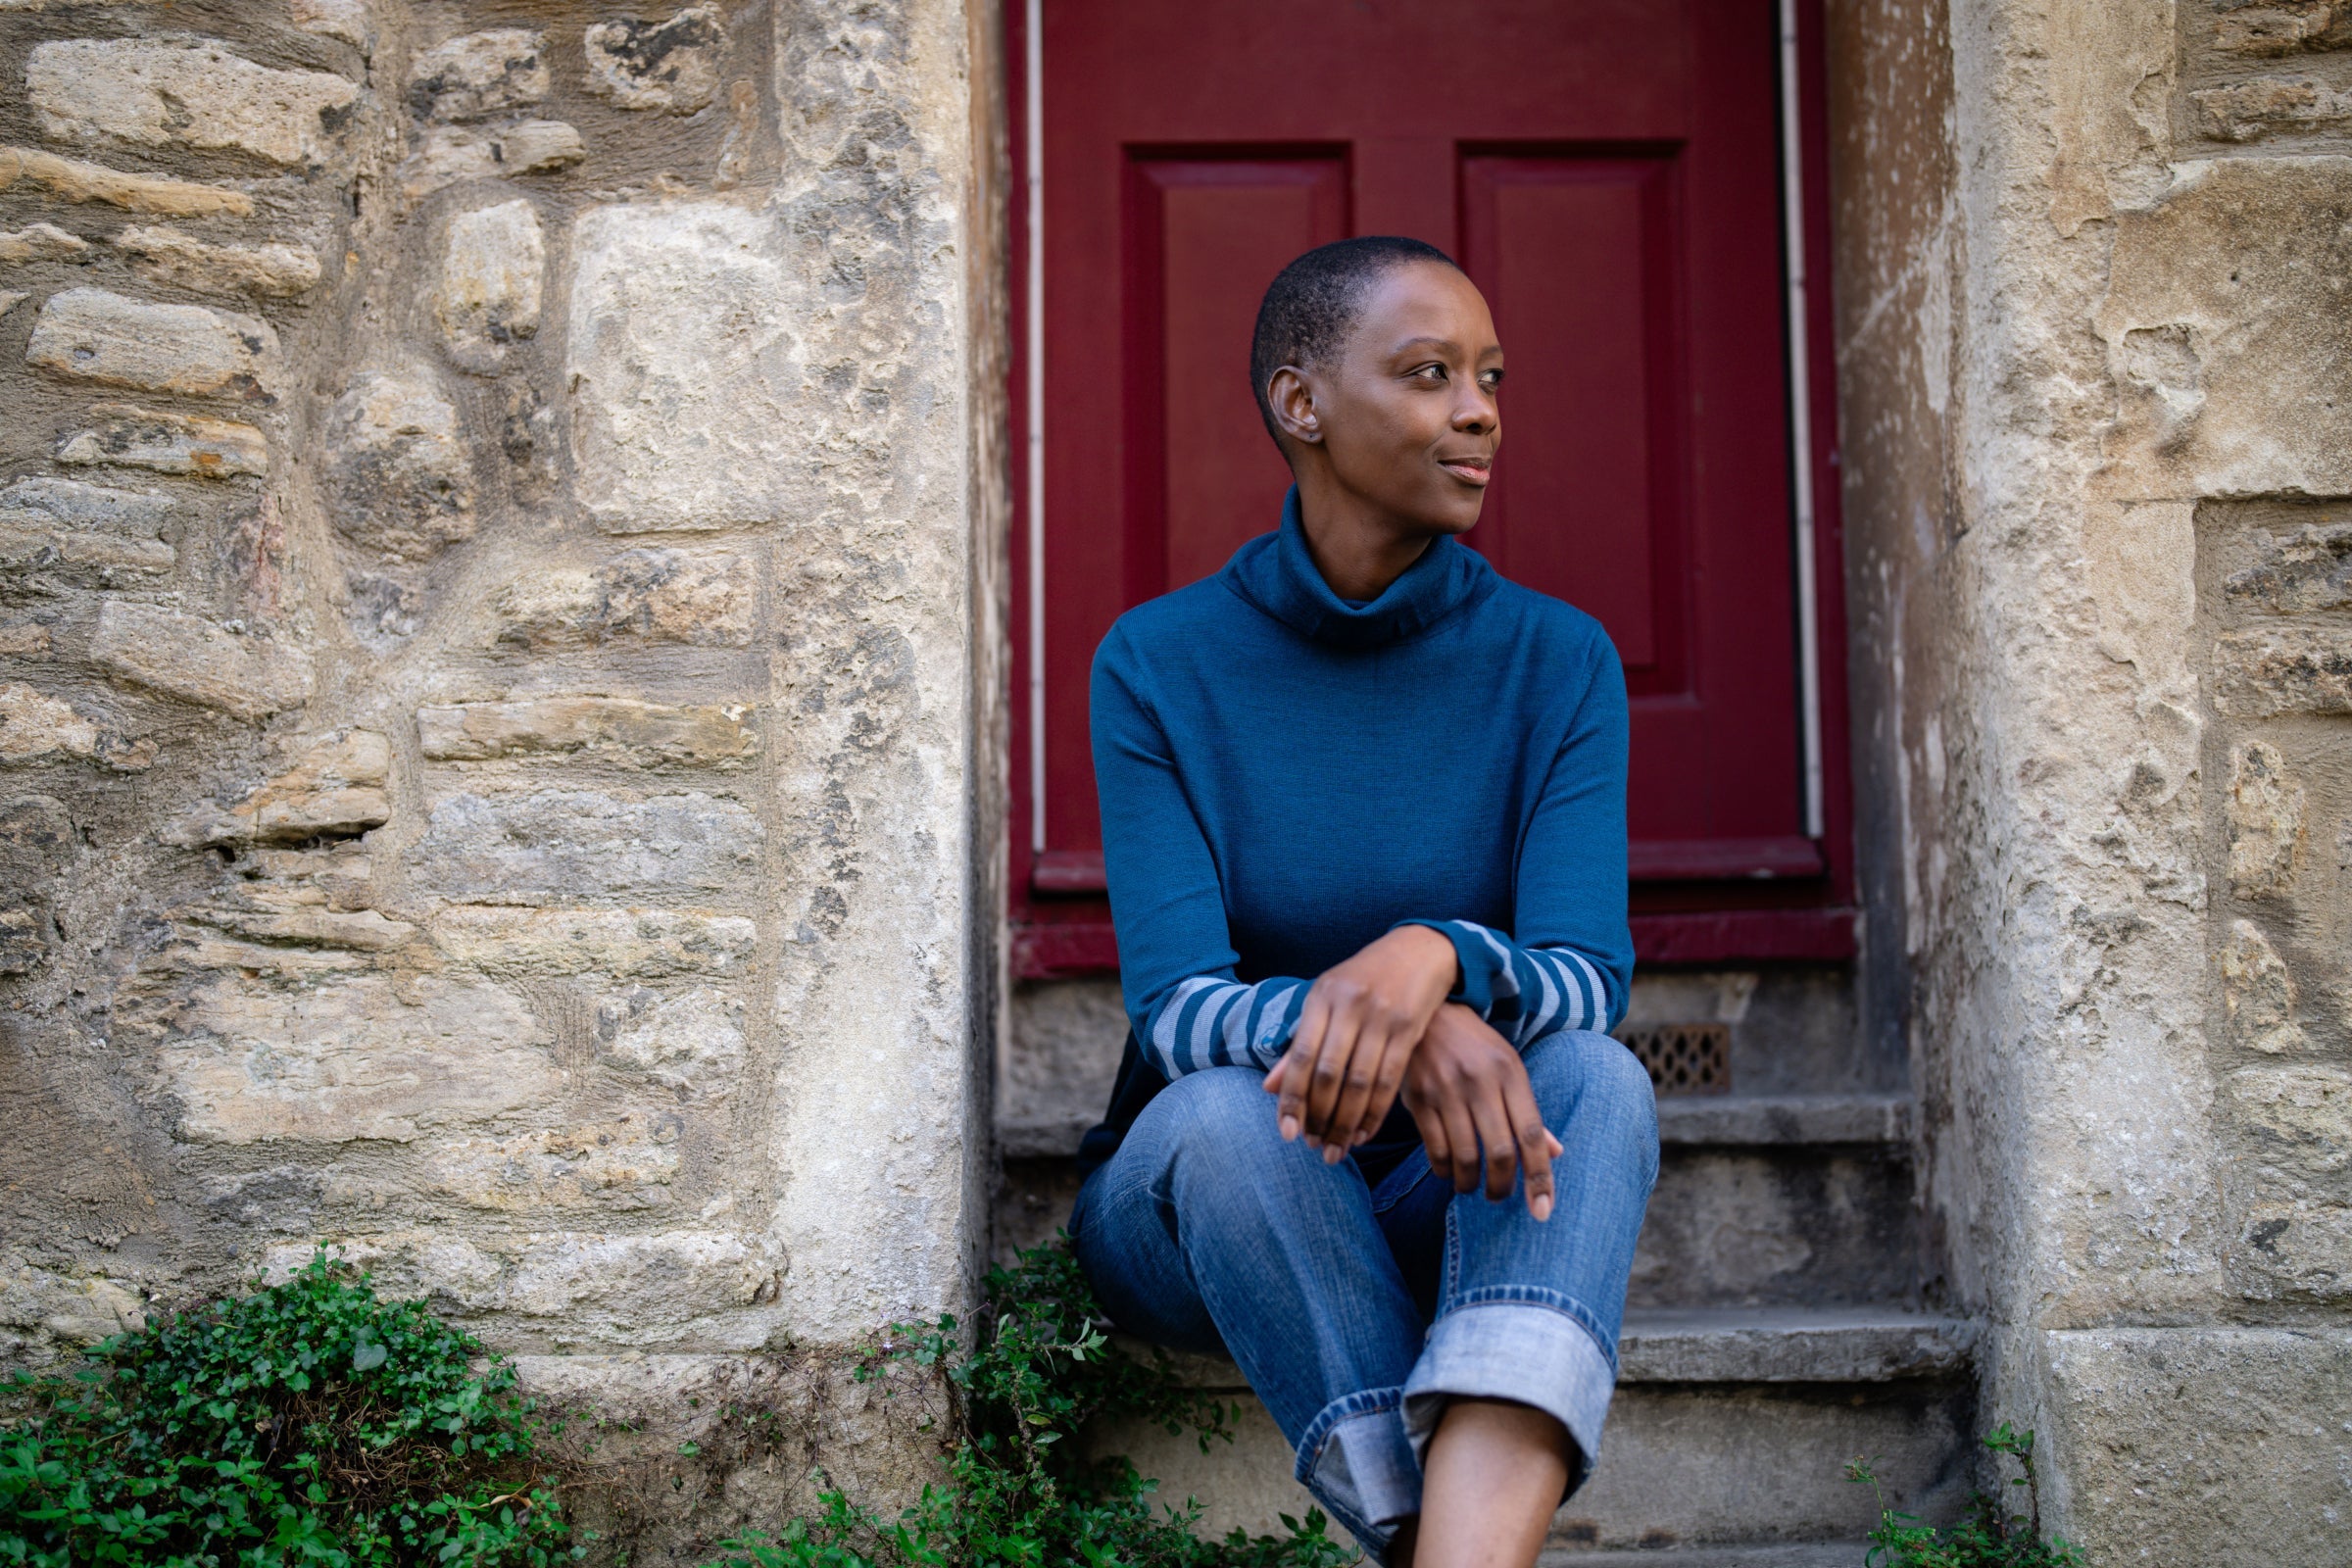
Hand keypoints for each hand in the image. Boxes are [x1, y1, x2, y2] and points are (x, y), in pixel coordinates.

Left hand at [1262, 924, 1457, 1160]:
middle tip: (1313, 1147)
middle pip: (1328, 1074)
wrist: (1420, 950)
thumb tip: (1268, 1089)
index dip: (1292, 1098)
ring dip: (1346, 1123)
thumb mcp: (1327, 1000)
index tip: (1286, 1133)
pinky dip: (1375, 1113)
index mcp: (1321, 997)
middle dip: (1319, 1117)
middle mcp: (1349, 1005)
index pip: (1300, 1057)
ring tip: (1336, 1149)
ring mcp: (1381, 1016)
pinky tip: (1364, 1134)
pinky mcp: (1409, 1028)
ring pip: (1359, 1082)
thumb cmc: (1364, 979)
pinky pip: (1389, 1080)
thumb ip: (1298, 1044)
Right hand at [1402, 1004, 1561, 1219]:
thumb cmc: (1476, 1046)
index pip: (1531, 1135)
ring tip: (1471, 1186)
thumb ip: (1528, 1111)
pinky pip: (1435, 1149)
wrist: (1429, 1013)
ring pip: (1465, 1156)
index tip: (1543, 1210)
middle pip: (1500, 1152)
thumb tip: (1554, 1154)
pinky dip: (1443, 1169)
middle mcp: (1480, 1082)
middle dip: (1502, 1187)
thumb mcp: (1508, 1067)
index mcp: (1510, 1073)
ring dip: (1470, 1183)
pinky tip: (1447, 1171)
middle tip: (1499, 1197)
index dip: (1540, 1177)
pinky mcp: (1419, 1098)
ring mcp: (1447, 1090)